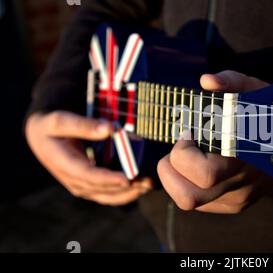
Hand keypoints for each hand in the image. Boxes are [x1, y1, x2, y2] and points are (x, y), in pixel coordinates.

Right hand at [25, 111, 151, 205]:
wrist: (43, 137)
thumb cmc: (53, 126)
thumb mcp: (61, 120)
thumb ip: (84, 125)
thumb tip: (109, 128)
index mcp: (63, 163)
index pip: (87, 175)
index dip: (108, 179)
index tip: (127, 178)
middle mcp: (72, 179)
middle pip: (101, 188)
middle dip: (125, 187)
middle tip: (147, 181)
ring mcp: (81, 185)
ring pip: (107, 196)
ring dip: (129, 193)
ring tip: (148, 185)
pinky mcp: (89, 186)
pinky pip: (109, 194)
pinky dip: (126, 193)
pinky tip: (142, 187)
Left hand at [157, 70, 272, 213]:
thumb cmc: (268, 113)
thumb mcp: (252, 90)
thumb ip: (230, 81)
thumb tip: (207, 81)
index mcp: (245, 158)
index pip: (204, 174)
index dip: (184, 154)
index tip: (189, 133)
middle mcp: (241, 185)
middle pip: (188, 197)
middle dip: (171, 170)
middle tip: (182, 148)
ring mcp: (238, 198)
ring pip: (188, 201)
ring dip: (176, 178)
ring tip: (186, 157)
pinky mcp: (234, 204)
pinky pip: (199, 202)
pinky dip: (189, 183)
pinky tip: (199, 164)